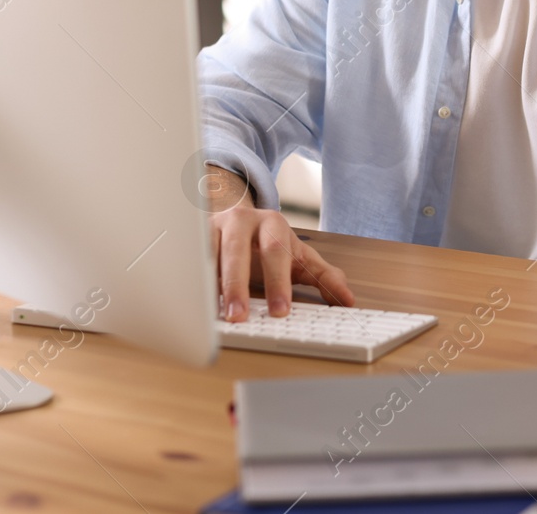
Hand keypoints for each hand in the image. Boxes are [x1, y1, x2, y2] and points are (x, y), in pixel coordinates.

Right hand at [204, 165, 354, 321]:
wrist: (236, 218)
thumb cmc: (269, 244)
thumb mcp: (299, 257)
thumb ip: (324, 277)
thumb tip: (348, 300)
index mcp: (272, 224)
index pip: (276, 251)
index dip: (278, 282)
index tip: (281, 311)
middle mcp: (241, 220)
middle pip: (237, 251)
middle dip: (238, 285)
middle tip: (240, 317)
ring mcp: (213, 226)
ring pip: (207, 253)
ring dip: (209, 284)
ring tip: (212, 314)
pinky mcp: (191, 237)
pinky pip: (188, 258)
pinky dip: (190, 280)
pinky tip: (191, 300)